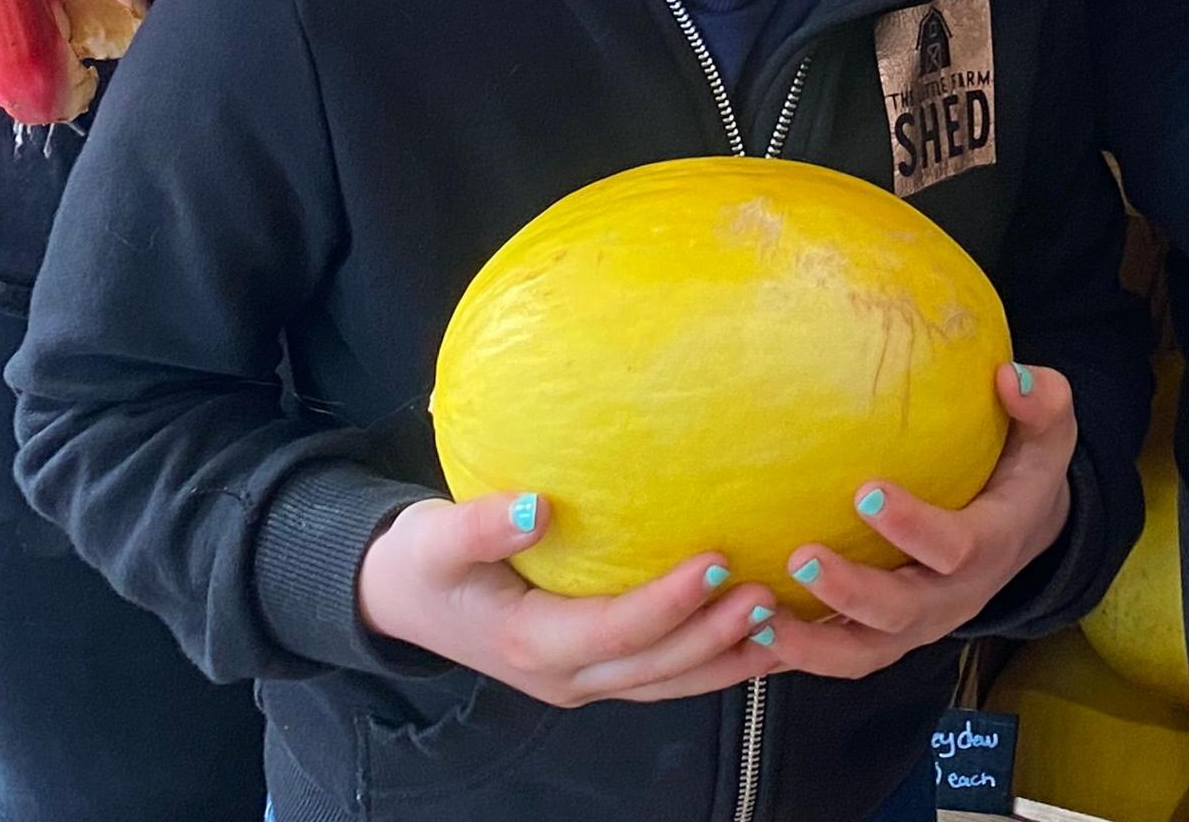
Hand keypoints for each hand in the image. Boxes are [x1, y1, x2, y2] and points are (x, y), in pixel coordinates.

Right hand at [356, 490, 774, 707]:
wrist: (400, 601)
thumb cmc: (420, 562)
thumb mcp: (434, 538)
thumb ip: (480, 525)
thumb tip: (535, 506)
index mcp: (528, 645)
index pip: (614, 631)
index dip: (669, 602)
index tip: (718, 560)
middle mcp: (563, 677)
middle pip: (655, 667)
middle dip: (717, 637)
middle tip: (774, 594)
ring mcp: (581, 682)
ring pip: (668, 682)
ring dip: (727, 659)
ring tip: (788, 625)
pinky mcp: (594, 671)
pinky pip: (663, 674)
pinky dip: (712, 660)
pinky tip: (756, 636)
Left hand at [755, 365, 1076, 678]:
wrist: (1022, 538)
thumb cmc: (1022, 474)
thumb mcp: (1048, 437)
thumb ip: (1041, 404)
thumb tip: (1007, 377)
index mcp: (988, 547)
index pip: (955, 548)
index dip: (913, 527)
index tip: (866, 490)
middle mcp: (951, 598)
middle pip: (901, 613)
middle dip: (851, 592)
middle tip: (800, 556)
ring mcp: (915, 626)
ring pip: (863, 653)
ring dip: (809, 642)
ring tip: (757, 615)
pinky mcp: (884, 637)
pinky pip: (837, 656)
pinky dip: (792, 656)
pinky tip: (744, 636)